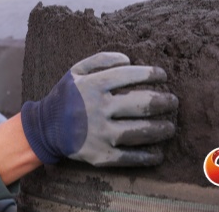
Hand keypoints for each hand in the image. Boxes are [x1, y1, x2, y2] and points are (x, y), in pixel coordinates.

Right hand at [21, 52, 176, 166]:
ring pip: (139, 132)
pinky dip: (147, 157)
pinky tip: (158, 153)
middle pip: (139, 104)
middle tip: (173, 101)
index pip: (128, 76)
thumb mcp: (76, 71)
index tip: (162, 75)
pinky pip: (129, 157)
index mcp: (91, 86)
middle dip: (163, 102)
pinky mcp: (100, 155)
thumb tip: (129, 59)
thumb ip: (101, 60)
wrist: (45, 127)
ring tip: (170, 126)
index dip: (150, 74)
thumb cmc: (67, 96)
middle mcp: (96, 109)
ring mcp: (99, 134)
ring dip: (161, 129)